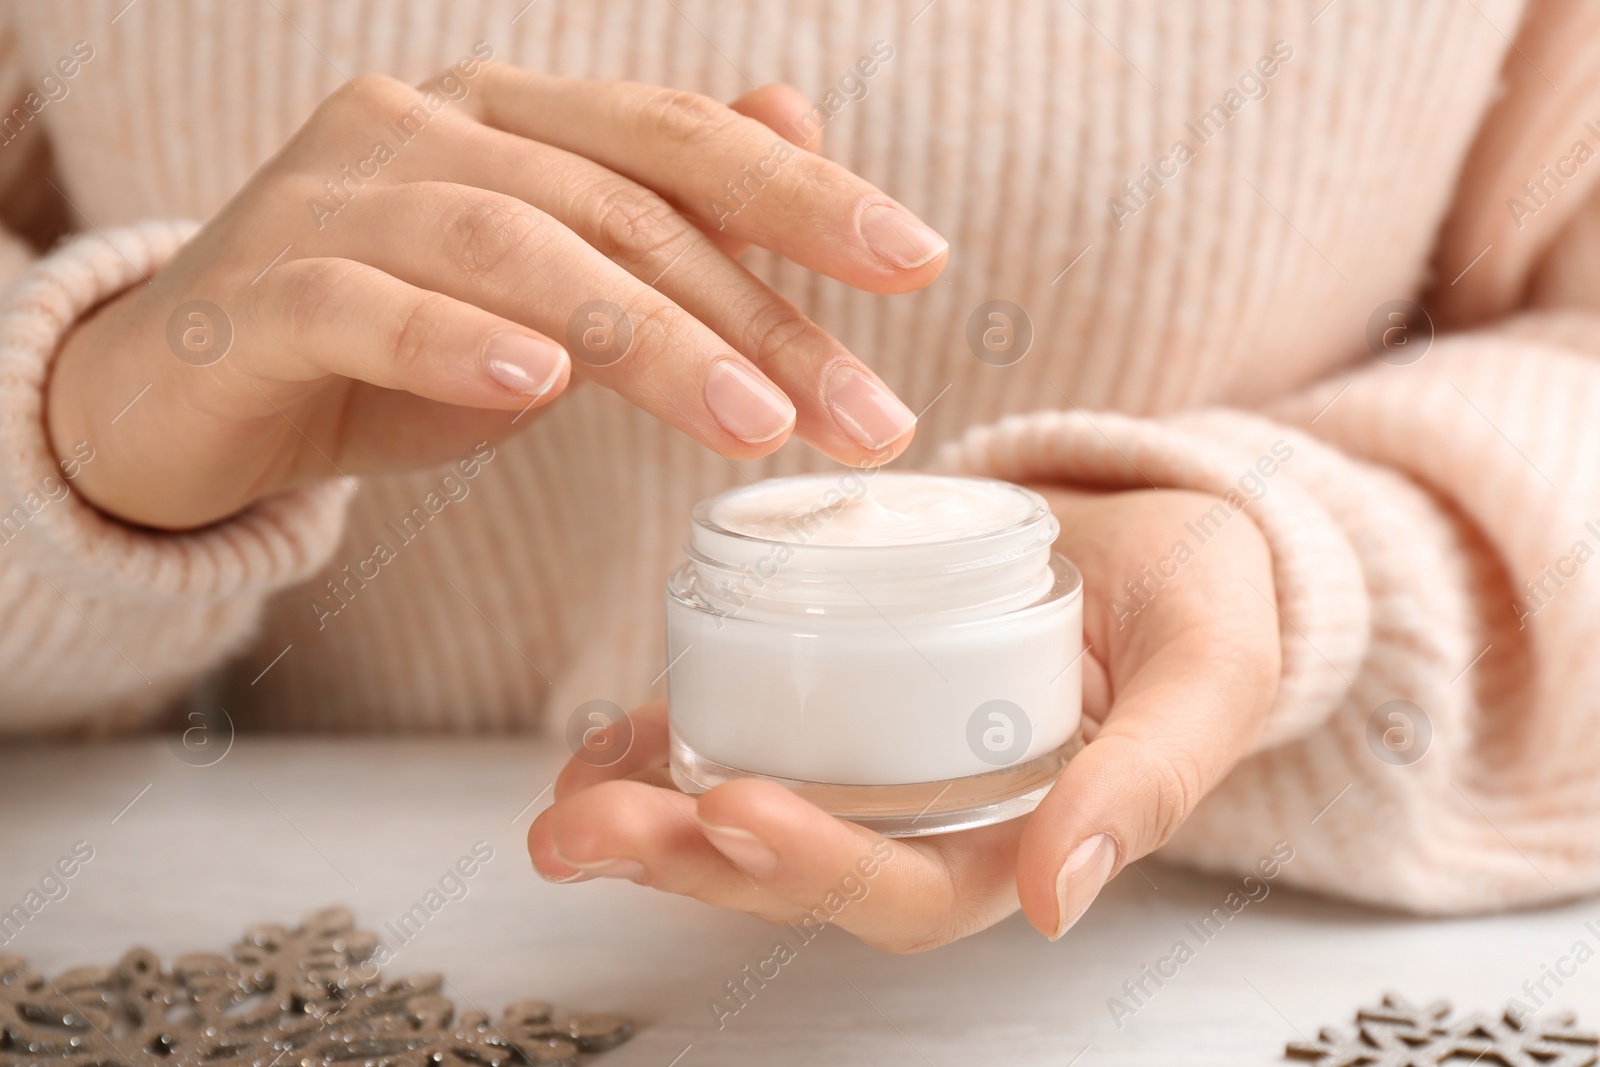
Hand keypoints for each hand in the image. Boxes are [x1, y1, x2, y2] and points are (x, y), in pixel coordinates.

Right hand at [47, 59, 944, 528]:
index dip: (802, 193)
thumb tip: (792, 122)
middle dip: (757, 313)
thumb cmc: (387, 344)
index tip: (918, 264)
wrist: (187, 401)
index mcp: (505, 119)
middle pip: (619, 203)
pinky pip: (363, 303)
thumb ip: (657, 215)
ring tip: (752, 423)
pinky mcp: (257, 292)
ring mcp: (330, 199)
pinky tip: (537, 381)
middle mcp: (423, 129)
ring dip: (645, 335)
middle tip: (863, 410)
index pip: (676, 141)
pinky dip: (456, 339)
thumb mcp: (546, 285)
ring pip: (512, 245)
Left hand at [528, 486, 1280, 950]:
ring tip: (558, 805)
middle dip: (683, 861)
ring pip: (743, 821)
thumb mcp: (1210, 671)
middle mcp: (931, 822)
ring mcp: (872, 765)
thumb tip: (1062, 901)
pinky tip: (596, 742)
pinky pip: (735, 736)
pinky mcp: (832, 698)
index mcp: (1019, 840)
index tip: (734, 809)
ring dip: (643, 819)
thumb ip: (1153, 775)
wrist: (1161, 529)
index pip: (907, 891)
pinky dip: (658, 747)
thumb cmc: (1202, 598)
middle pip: (793, 873)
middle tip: (580, 831)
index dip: (819, 868)